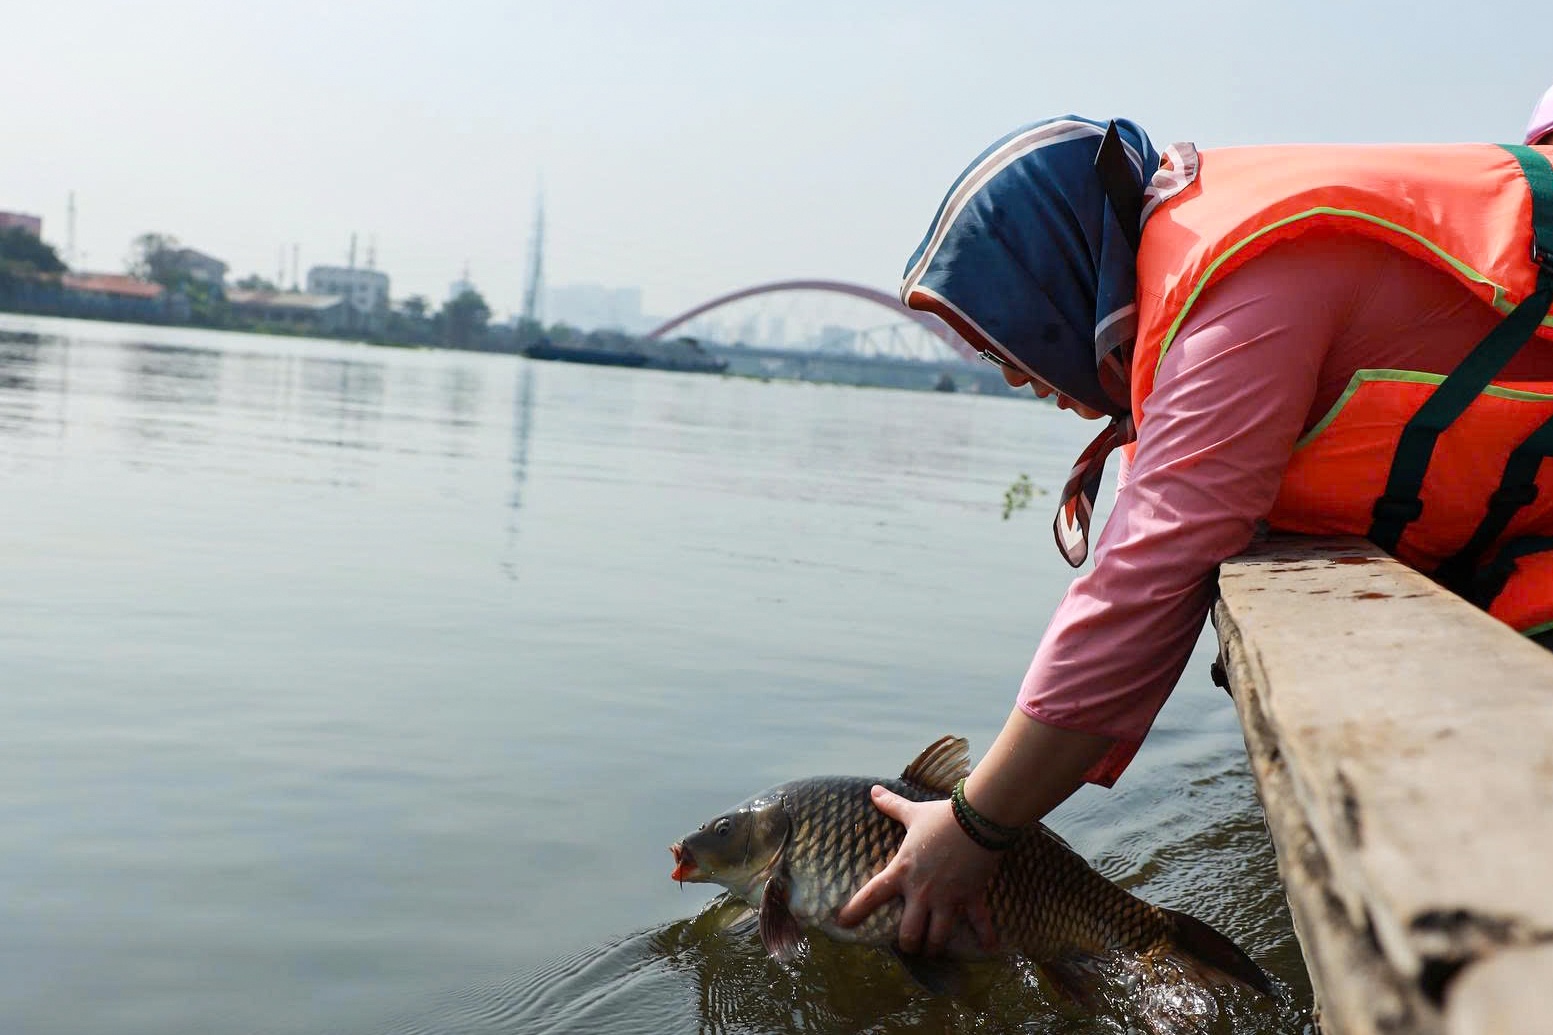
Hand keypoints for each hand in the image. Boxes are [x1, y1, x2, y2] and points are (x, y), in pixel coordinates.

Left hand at [834, 785, 999, 954]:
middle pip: (909, 933)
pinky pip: (979, 922)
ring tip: (933, 951)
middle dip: (908, 944)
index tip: (843, 923)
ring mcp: (947, 898)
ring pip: (938, 937)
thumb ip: (892, 805)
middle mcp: (922, 892)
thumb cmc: (941, 816)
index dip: (855, 911)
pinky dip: (985, 936)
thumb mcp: (913, 812)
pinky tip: (989, 948)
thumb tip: (873, 791)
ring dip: (935, 947)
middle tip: (909, 945)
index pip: (871, 895)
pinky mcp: (971, 897)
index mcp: (902, 871)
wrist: (976, 818)